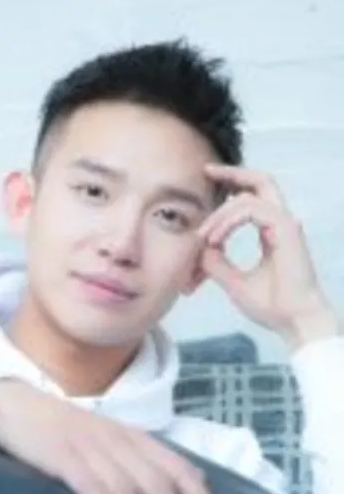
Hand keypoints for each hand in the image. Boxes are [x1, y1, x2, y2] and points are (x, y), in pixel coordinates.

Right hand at [0, 379, 223, 493]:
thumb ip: (150, 456)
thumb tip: (195, 476)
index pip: (176, 465)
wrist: (21, 407)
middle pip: (155, 481)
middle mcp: (117, 440)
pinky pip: (88, 484)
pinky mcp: (62, 455)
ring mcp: (89, 447)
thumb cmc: (71, 429)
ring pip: (125, 487)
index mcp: (133, 436)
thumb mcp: (115, 437)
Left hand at [198, 164, 340, 348]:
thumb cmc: (272, 305)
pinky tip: (215, 239)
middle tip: (206, 170)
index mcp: (271, 230)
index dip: (229, 191)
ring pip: (248, 197)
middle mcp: (280, 223)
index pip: (251, 198)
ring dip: (220, 214)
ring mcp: (285, 224)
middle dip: (232, 173)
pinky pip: (252, 211)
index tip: (204, 191)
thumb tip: (200, 247)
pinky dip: (229, 222)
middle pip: (260, 181)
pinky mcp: (287, 230)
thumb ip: (216, 261)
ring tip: (204, 236)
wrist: (294, 322)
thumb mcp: (233, 280)